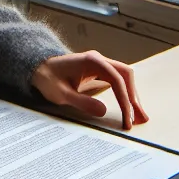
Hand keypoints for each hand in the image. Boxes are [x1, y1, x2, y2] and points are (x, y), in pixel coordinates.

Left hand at [31, 51, 148, 129]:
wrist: (38, 68)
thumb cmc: (47, 78)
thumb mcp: (61, 94)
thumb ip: (81, 102)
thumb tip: (103, 111)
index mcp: (92, 61)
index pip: (116, 79)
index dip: (124, 99)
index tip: (127, 117)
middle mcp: (99, 60)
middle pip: (126, 76)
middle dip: (134, 97)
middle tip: (140, 118)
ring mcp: (100, 64)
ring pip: (124, 78)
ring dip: (132, 95)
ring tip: (139, 116)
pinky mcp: (99, 71)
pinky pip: (117, 80)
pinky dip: (124, 93)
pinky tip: (128, 106)